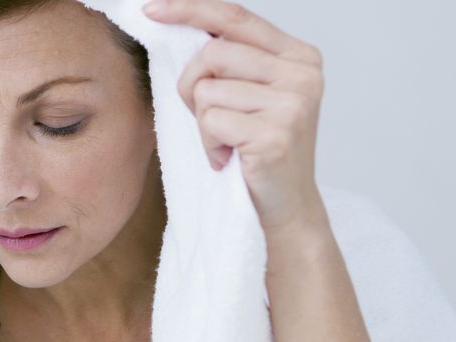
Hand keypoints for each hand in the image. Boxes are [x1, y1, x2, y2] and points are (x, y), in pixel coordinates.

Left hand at [143, 0, 327, 236]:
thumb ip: (233, 59)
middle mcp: (303, 73)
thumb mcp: (253, 94)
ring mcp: (293, 104)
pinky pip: (211, 122)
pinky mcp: (276, 135)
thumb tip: (180, 23)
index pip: (236, 17)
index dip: (190, 9)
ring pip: (207, 91)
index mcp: (299, 55)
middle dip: (192, 87)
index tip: (152, 9)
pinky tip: (229, 159)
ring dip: (203, 123)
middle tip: (208, 119)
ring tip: (226, 143)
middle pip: (213, 54)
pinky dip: (208, 144)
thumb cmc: (260, 150)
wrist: (286, 208)